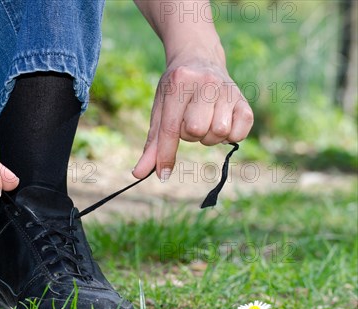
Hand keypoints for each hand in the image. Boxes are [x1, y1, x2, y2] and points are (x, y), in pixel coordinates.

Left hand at [132, 55, 252, 180]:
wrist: (200, 58)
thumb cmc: (175, 89)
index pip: (171, 127)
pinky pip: (238, 134)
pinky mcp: (244, 100)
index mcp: (180, 82)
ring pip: (218, 133)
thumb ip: (152, 143)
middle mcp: (206, 82)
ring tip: (205, 120)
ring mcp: (228, 90)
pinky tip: (221, 121)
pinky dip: (229, 136)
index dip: (166, 154)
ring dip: (208, 136)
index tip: (162, 175)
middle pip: (196, 131)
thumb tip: (139, 174)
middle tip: (189, 120)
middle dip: (189, 134)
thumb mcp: (160, 108)